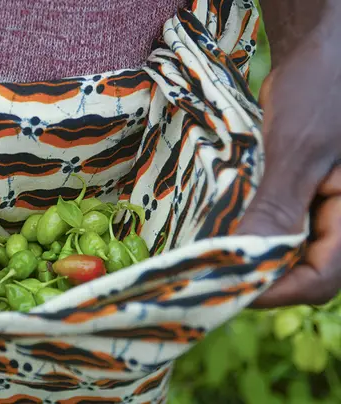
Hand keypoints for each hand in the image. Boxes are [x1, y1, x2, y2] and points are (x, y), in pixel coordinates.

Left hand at [236, 28, 340, 306]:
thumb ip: (279, 207)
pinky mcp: (303, 195)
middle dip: (257, 276)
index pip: (320, 279)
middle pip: (302, 271)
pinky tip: (225, 229)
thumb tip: (248, 262)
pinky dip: (252, 233)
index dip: (274, 291)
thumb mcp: (298, 150)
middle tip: (212, 274)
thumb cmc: (319, 91)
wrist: (320, 55)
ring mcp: (322, 209)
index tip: (227, 287)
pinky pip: (280, 227)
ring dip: (251, 256)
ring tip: (213, 256)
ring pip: (288, 252)